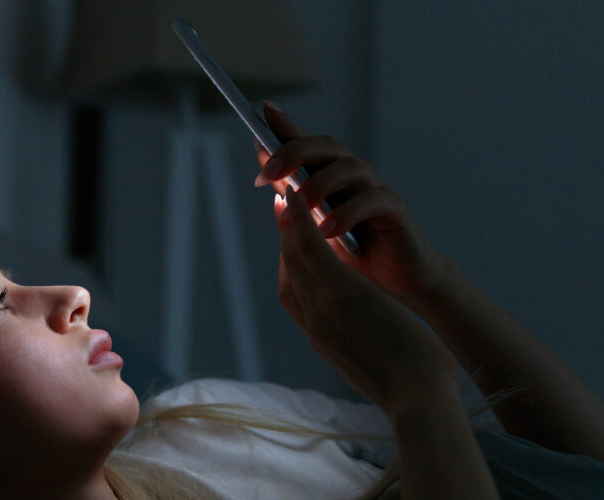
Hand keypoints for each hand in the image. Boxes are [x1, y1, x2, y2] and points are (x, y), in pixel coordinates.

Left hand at [255, 103, 448, 299]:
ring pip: (351, 168)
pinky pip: (373, 201)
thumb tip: (264, 169)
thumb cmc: (350, 254)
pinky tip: (328, 230)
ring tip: (302, 205)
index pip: (306, 143)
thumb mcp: (312, 227)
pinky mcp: (395, 210)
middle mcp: (353, 175)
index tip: (261, 111)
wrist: (392, 284)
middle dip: (294, 153)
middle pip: (326, 147)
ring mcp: (375, 189)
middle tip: (268, 172)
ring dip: (321, 184)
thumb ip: (293, 196)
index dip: (285, 125)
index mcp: (330, 176)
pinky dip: (348, 213)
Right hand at [275, 184, 457, 414]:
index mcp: (321, 338)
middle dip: (283, 236)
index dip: (288, 263)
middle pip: (288, 271)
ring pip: (294, 256)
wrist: (416, 398)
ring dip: (287, 222)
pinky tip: (298, 200)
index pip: (293, 295)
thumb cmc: (405, 385)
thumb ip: (358, 344)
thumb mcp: (371, 364)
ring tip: (287, 195)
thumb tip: (365, 336)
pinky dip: (300, 222)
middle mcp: (313, 322)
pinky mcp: (340, 292)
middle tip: (282, 208)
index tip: (289, 242)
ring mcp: (322, 306)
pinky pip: (312, 249)